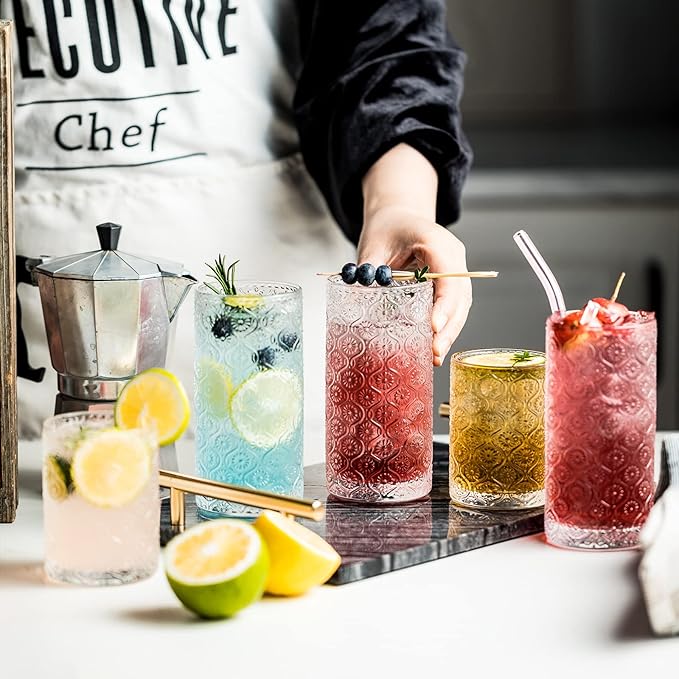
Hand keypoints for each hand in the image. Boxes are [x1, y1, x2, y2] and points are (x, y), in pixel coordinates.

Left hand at [357, 204, 471, 365]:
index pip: (447, 275)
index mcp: (436, 242)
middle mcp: (453, 256)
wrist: (399, 217)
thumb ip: (368, 269)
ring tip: (435, 356)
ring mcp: (456, 270)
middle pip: (459, 295)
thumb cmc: (388, 227)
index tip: (433, 327)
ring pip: (461, 305)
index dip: (444, 303)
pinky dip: (446, 327)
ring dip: (450, 331)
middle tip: (435, 351)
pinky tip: (435, 346)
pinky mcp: (450, 282)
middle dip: (449, 326)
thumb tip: (357, 298)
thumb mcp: (373, 244)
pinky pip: (453, 306)